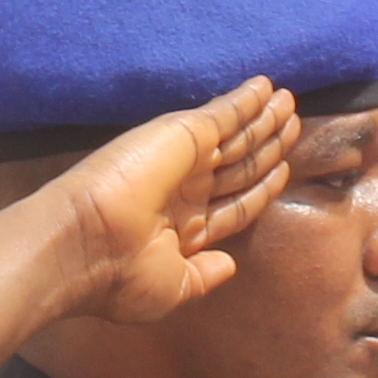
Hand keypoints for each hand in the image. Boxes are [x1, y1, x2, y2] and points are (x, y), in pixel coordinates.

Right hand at [51, 81, 299, 327]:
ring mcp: (184, 160)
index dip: (261, 188)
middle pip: (241, 166)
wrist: (84, 246)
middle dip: (268, 147)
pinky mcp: (182, 135)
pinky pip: (223, 113)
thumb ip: (204, 276)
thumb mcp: (173, 290)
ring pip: (237, 137)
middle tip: (294, 124)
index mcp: (183, 229)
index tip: (284, 171)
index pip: (235, 204)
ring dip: (264, 120)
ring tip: (289, 103)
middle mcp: (186, 191)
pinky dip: (245, 100)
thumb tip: (228, 266)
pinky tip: (264, 88)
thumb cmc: (122, 277)